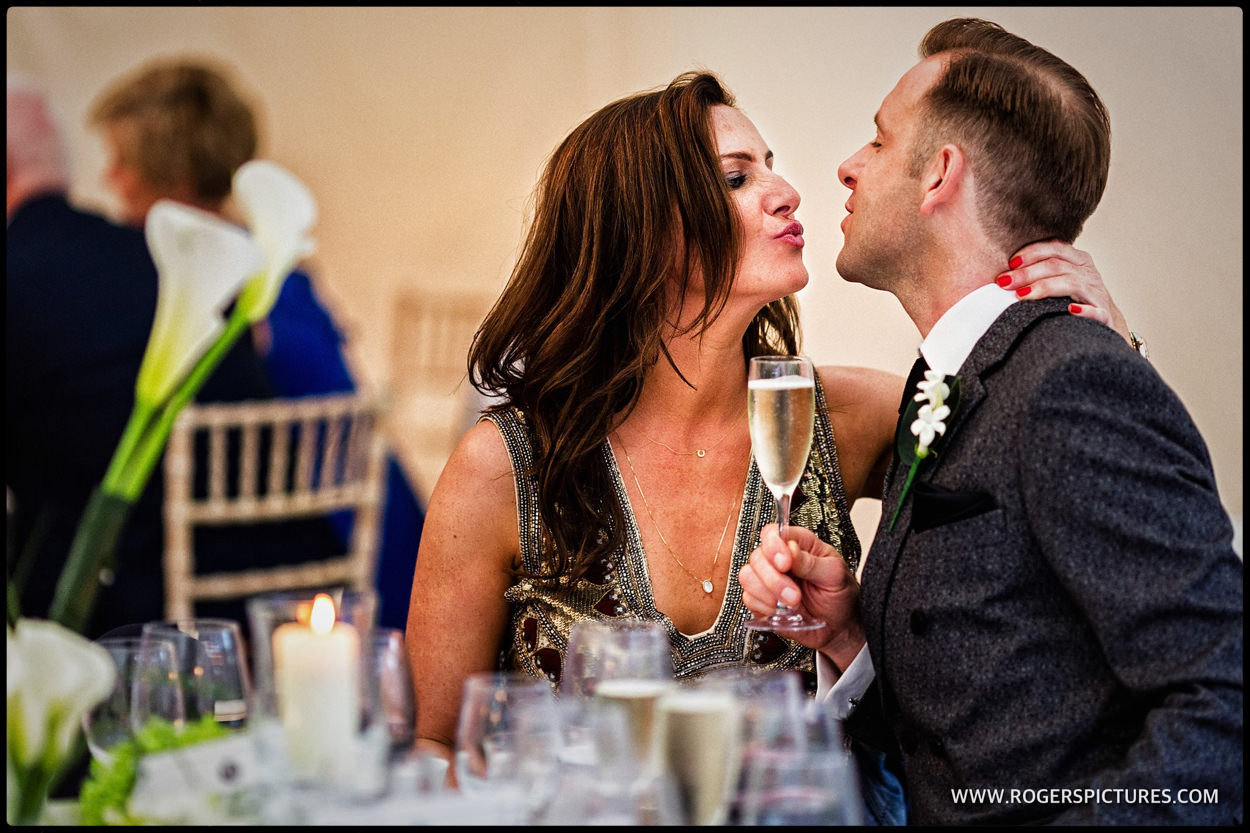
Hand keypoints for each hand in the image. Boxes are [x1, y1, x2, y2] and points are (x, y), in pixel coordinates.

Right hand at [738, 524, 864, 669]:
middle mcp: (780, 560)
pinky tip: (782, 610)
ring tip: (792, 603)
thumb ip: (811, 561)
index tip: (785, 563)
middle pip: (757, 556)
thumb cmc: (839, 595)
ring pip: (748, 576)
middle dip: (774, 578)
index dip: (774, 546)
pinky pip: (749, 598)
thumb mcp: (834, 575)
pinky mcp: (762, 600)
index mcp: (799, 545)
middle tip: (795, 594)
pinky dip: (765, 607)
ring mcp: (768, 580)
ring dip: (769, 593)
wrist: (839, 626)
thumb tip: (790, 549)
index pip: (774, 533)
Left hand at [999, 239, 1130, 342]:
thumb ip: (1038, 271)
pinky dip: (1084, 311)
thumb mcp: (1058, 280)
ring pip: (1071, 283)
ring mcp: (1097, 293)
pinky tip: (1069, 311)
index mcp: (1077, 260)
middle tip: (1005, 282)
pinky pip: (1097, 312)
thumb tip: (1001, 274)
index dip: (1032, 253)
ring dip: (1045, 288)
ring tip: (1022, 295)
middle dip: (1028, 273)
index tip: (1010, 262)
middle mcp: (1088, 273)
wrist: (1103, 325)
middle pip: (1057, 265)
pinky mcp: (1104, 316)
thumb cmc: (1071, 301)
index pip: (1055, 248)